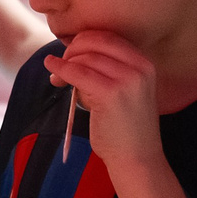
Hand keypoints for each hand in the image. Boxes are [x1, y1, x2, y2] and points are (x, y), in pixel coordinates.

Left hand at [45, 30, 161, 170]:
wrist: (137, 159)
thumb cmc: (126, 129)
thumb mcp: (125, 91)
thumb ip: (108, 70)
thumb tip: (73, 51)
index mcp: (145, 63)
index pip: (108, 37)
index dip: (84, 41)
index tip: (71, 53)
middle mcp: (140, 67)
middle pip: (95, 42)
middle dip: (73, 49)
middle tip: (61, 64)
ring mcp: (127, 79)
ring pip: (85, 57)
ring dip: (65, 64)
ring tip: (57, 79)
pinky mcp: (110, 93)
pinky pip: (77, 72)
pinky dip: (61, 68)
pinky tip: (52, 69)